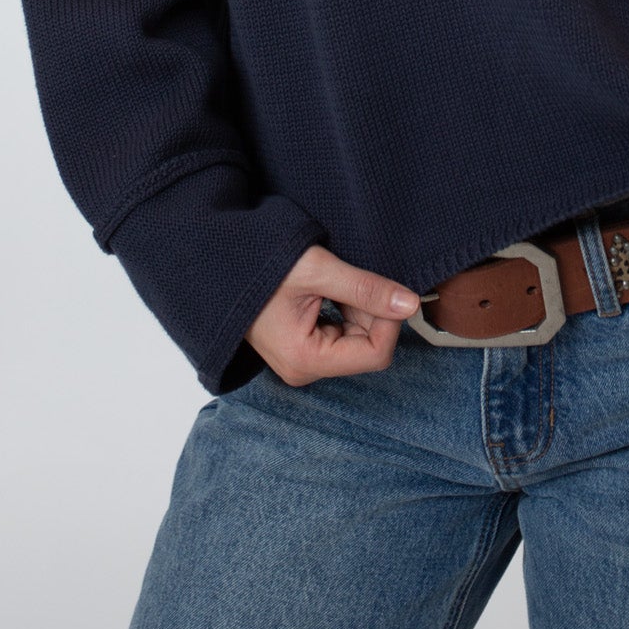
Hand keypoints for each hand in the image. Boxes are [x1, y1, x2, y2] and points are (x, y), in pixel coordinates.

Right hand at [245, 243, 422, 386]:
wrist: (219, 259)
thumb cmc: (260, 264)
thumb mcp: (318, 271)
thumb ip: (366, 288)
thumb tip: (409, 303)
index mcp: (306, 360)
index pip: (376, 354)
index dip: (389, 320)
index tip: (386, 288)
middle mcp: (305, 369)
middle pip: (368, 348)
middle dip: (373, 312)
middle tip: (357, 276)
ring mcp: (302, 360)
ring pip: (358, 339)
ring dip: (360, 308)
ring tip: (338, 280)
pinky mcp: (302, 347)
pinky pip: (342, 334)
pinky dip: (347, 309)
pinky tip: (333, 288)